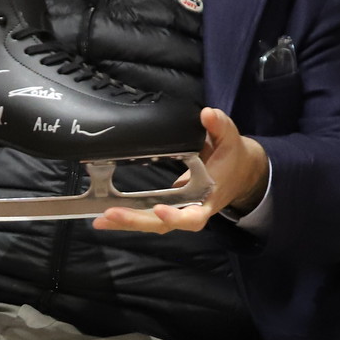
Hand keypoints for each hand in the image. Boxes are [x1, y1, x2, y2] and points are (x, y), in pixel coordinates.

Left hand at [92, 108, 266, 233]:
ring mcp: (178, 210)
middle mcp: (191, 208)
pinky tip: (104, 214)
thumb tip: (208, 115)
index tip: (159, 209)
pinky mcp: (168, 207)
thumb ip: (220, 126)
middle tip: (109, 215)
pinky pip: (147, 215)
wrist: (239, 172)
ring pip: (151, 223)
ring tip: (100, 219)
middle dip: (136, 221)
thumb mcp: (230, 138)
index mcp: (208, 196)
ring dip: (126, 222)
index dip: (176, 216)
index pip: (193, 215)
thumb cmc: (232, 157)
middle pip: (163, 224)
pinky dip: (127, 216)